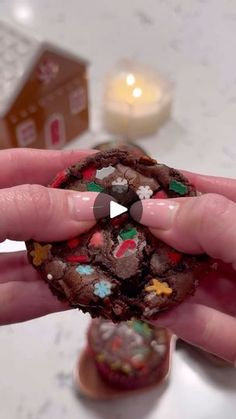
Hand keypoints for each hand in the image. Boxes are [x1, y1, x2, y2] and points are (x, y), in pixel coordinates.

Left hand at [0, 148, 98, 324]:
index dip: (66, 163)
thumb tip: (91, 207)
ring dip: (74, 261)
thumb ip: (29, 207)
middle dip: (78, 215)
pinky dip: (54, 296)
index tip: (108, 165)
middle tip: (122, 216)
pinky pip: (23, 298)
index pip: (24, 167)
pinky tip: (86, 292)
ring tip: (115, 256)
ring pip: (35, 261)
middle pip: (38, 215)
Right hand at [132, 172, 235, 362]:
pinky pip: (203, 325)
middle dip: (154, 234)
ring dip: (156, 277)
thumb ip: (214, 222)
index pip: (210, 194)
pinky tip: (145, 303)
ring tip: (116, 265)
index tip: (130, 183)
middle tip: (111, 228)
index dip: (170, 185)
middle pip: (194, 239)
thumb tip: (152, 210)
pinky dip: (175, 316)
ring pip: (194, 283)